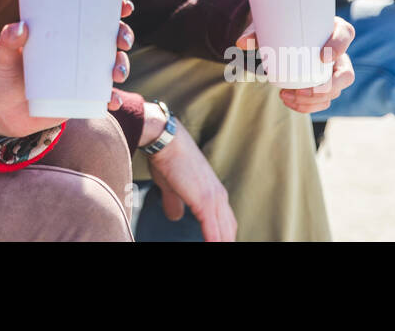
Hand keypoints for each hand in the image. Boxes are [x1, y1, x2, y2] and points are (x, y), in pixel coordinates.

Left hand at [0, 0, 133, 138]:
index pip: (91, 15)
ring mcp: (80, 75)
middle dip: (124, 35)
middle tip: (122, 41)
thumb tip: (19, 27)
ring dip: (122, 66)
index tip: (124, 6)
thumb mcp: (4, 58)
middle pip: (109, 38)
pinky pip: (103, 97)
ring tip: (117, 73)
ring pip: (112, 65)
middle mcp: (76, 52)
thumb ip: (9, 42)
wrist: (1, 114)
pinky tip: (112, 101)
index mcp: (62, 34)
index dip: (113, 9)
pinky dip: (112, 99)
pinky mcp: (81, 98)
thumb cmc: (3, 78)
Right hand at [146, 116, 236, 241]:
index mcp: (214, 192)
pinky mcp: (205, 201)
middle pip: (229, 229)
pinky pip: (213, 230)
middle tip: (218, 250)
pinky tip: (212, 247)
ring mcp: (214, 199)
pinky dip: (214, 242)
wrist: (166, 140)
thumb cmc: (167, 158)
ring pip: (225, 232)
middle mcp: (219, 196)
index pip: (225, 221)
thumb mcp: (171, 185)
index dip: (223, 236)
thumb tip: (175, 216)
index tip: (218, 242)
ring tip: (216, 254)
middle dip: (226, 241)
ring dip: (221, 242)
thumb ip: (175, 202)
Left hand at [236, 16, 355, 112]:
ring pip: (334, 92)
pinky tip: (291, 103)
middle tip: (300, 90)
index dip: (339, 46)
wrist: (282, 35)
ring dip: (313, 100)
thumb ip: (256, 32)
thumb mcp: (270, 25)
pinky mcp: (325, 85)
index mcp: (332, 28)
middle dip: (327, 87)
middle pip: (345, 74)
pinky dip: (308, 106)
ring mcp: (334, 72)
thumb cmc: (282, 26)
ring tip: (286, 96)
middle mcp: (338, 53)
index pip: (346, 33)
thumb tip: (240, 43)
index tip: (322, 56)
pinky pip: (324, 101)